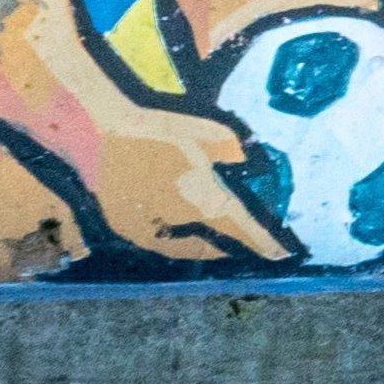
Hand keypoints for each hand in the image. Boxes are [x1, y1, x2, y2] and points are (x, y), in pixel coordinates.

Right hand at [87, 108, 289, 263]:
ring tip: (215, 240)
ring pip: (183, 250)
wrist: (102, 135)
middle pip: (212, 246)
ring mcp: (148, 231)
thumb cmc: (158, 130)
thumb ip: (230, 152)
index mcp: (202, 200)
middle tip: (243, 240)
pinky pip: (158, 243)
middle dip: (230, 246)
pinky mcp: (126, 230)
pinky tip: (179, 231)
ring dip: (202, 247)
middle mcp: (178, 224)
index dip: (263, 243)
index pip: (241, 229)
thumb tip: (244, 164)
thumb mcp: (209, 133)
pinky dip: (174, 241)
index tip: (281, 253)